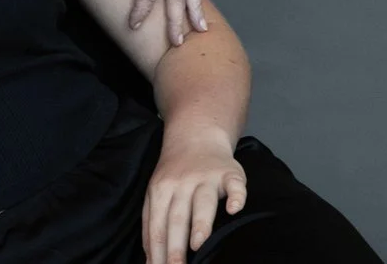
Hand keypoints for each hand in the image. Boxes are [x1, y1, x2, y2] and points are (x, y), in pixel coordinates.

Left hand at [143, 123, 245, 263]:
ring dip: (200, 223)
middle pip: (177, 218)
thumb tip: (150, 258)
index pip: (156, 224)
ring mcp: (206, 178)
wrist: (196, 135)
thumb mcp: (157, 192)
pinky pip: (235, 185)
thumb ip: (153, 222)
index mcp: (160, 190)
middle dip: (175, 246)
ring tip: (198, 244)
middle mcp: (182, 184)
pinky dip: (236, 196)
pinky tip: (235, 209)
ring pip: (203, 202)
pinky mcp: (230, 173)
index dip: (156, 249)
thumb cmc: (175, 173)